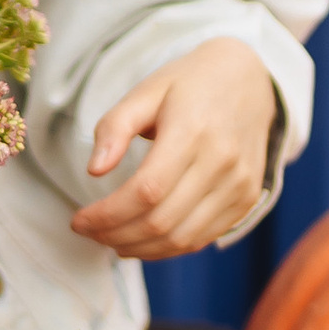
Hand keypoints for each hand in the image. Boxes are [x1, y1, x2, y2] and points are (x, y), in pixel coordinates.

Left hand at [69, 38, 279, 260]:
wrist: (249, 80)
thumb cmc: (190, 85)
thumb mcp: (146, 92)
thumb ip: (115, 128)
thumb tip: (94, 170)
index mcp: (193, 131)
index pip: (146, 191)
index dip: (108, 215)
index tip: (79, 221)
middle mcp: (222, 162)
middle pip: (161, 221)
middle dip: (116, 235)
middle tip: (90, 233)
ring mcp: (240, 184)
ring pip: (182, 239)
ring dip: (139, 249)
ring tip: (110, 240)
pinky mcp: (247, 199)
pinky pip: (202, 238)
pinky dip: (167, 249)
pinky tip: (142, 241)